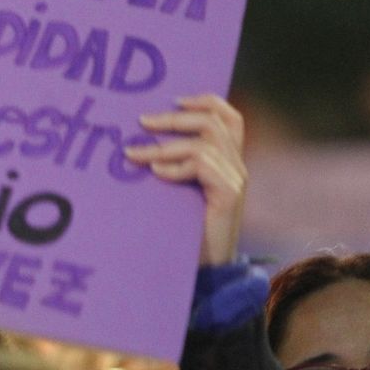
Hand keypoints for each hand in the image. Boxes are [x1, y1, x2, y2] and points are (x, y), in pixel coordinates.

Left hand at [124, 94, 245, 267]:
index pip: (230, 117)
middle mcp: (236, 167)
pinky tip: (155, 173)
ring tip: (132, 154)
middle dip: (173, 118)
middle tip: (141, 122)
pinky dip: (174, 166)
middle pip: (214, 121)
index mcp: (228, 161)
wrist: (207, 270)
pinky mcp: (229, 195)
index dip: (204, 101)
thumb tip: (135, 141)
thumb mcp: (178, 191)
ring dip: (163, 145)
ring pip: (203, 142)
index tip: (173, 99)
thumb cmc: (185, 230)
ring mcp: (235, 180)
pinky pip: (201, 165)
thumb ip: (172, 165)